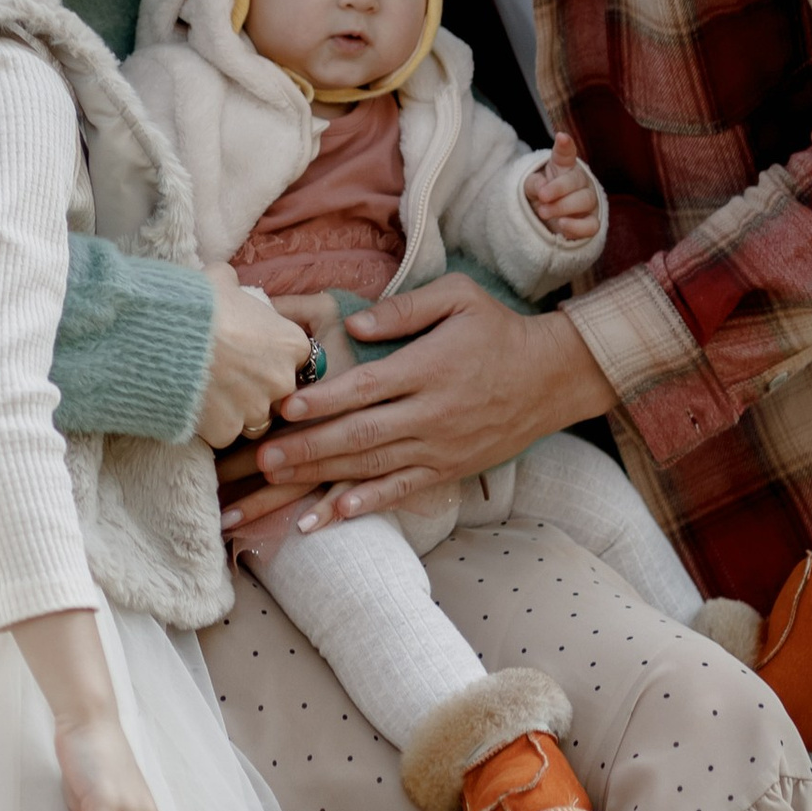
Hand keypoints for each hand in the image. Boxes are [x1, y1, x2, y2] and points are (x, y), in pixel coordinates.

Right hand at [193, 266, 313, 447]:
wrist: (162, 335)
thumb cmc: (197, 303)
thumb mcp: (221, 280)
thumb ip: (235, 286)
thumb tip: (228, 283)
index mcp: (291, 343)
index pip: (299, 357)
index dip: (275, 355)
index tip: (254, 352)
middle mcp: (282, 380)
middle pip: (280, 391)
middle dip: (260, 386)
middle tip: (230, 374)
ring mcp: (255, 409)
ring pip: (256, 418)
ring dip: (240, 409)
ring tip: (213, 394)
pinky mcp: (227, 431)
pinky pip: (225, 433)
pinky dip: (212, 425)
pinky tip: (194, 406)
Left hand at [222, 276, 616, 530]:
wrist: (549, 378)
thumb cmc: (496, 330)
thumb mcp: (459, 297)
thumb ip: (405, 308)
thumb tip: (354, 322)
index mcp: (428, 368)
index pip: (367, 387)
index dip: (324, 398)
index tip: (284, 406)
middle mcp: (431, 413)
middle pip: (360, 434)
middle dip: (307, 446)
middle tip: (261, 457)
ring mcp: (439, 446)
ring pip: (372, 465)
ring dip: (322, 475)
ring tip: (276, 482)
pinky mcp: (447, 469)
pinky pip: (402, 490)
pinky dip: (368, 503)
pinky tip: (334, 513)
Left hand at [524, 128, 601, 244]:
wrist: (549, 219)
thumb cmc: (542, 196)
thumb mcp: (532, 187)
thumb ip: (534, 183)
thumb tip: (542, 187)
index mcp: (564, 167)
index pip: (565, 154)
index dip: (564, 146)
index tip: (561, 137)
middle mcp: (580, 181)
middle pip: (576, 180)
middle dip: (558, 189)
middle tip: (542, 196)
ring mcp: (589, 202)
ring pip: (585, 201)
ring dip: (563, 207)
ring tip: (543, 212)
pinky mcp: (591, 222)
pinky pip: (591, 225)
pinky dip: (577, 226)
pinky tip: (562, 225)